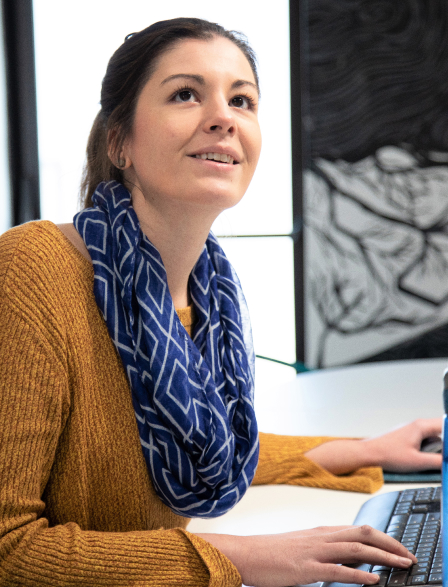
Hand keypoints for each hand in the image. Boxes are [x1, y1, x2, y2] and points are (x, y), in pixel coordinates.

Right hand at [195, 524, 415, 586]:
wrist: (246, 553)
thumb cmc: (272, 552)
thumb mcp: (304, 546)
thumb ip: (327, 550)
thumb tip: (351, 560)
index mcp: (322, 532)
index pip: (361, 529)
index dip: (385, 538)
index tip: (401, 550)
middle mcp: (322, 536)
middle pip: (365, 533)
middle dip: (391, 544)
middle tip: (410, 557)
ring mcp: (314, 551)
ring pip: (356, 548)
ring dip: (384, 556)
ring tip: (402, 565)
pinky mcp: (306, 568)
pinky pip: (337, 570)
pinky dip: (358, 575)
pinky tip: (373, 581)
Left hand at [305, 418, 441, 474]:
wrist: (369, 454)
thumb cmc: (388, 454)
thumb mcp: (417, 462)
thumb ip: (438, 461)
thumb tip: (447, 462)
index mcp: (421, 426)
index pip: (445, 424)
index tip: (447, 450)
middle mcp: (417, 425)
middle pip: (441, 431)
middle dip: (443, 445)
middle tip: (441, 457)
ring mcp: (412, 430)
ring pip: (433, 437)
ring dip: (436, 448)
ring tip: (429, 459)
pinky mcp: (408, 437)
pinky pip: (424, 441)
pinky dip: (427, 449)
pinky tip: (422, 459)